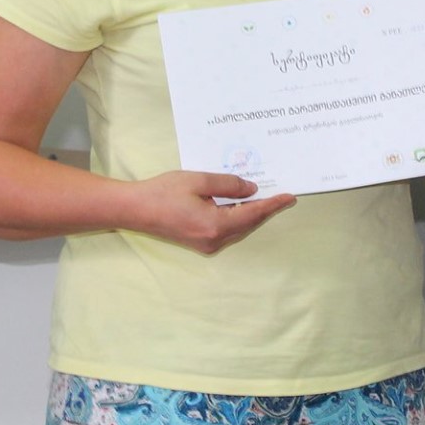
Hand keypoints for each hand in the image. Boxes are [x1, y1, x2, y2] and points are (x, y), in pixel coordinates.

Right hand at [130, 171, 295, 254]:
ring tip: (265, 197)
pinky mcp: (200, 243)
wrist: (135, 209)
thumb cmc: (163, 192)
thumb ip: (228, 185)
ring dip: (251, 213)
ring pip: (238, 228)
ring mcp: (207, 244)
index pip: (253, 214)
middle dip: (265, 209)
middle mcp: (214, 240)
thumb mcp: (199, 180)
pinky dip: (237, 217)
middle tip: (281, 195)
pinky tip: (240, 205)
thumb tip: (251, 190)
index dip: (272, 205)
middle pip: (248, 224)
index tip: (290, 197)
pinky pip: (227, 230)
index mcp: (216, 225)